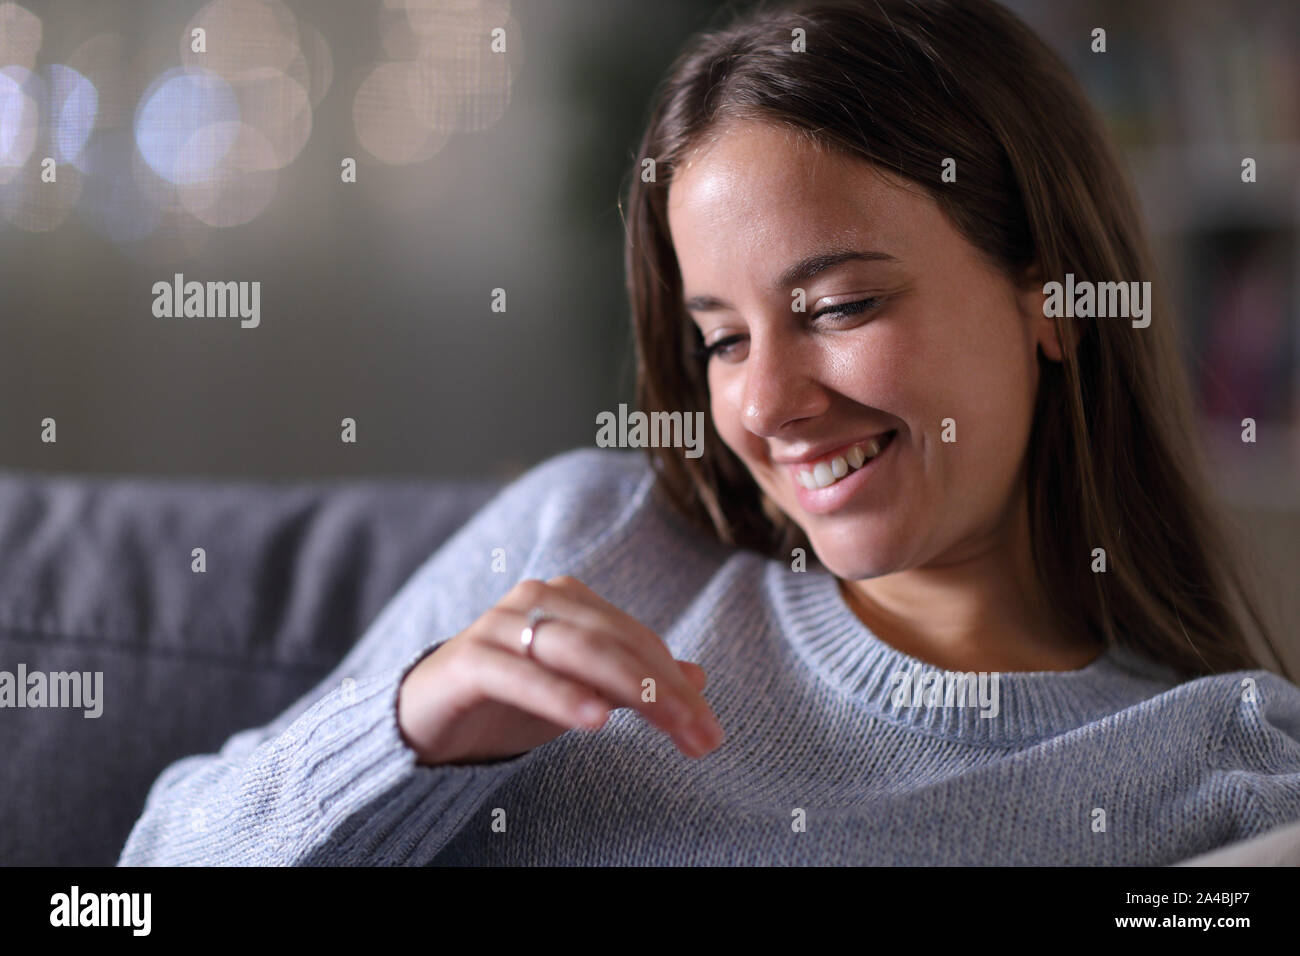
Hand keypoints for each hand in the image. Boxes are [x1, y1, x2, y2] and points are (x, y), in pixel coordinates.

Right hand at [396, 575, 723, 765]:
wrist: (423, 718)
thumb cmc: (507, 700)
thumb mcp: (581, 693)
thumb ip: (633, 681)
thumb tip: (698, 676)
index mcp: (568, 599)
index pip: (637, 639)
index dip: (678, 683)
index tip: (709, 730)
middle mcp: (536, 601)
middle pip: (617, 643)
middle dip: (667, 690)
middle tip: (703, 736)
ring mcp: (500, 625)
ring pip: (580, 651)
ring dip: (632, 690)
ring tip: (670, 725)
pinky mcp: (469, 660)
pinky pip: (522, 675)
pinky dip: (561, 695)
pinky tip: (596, 720)